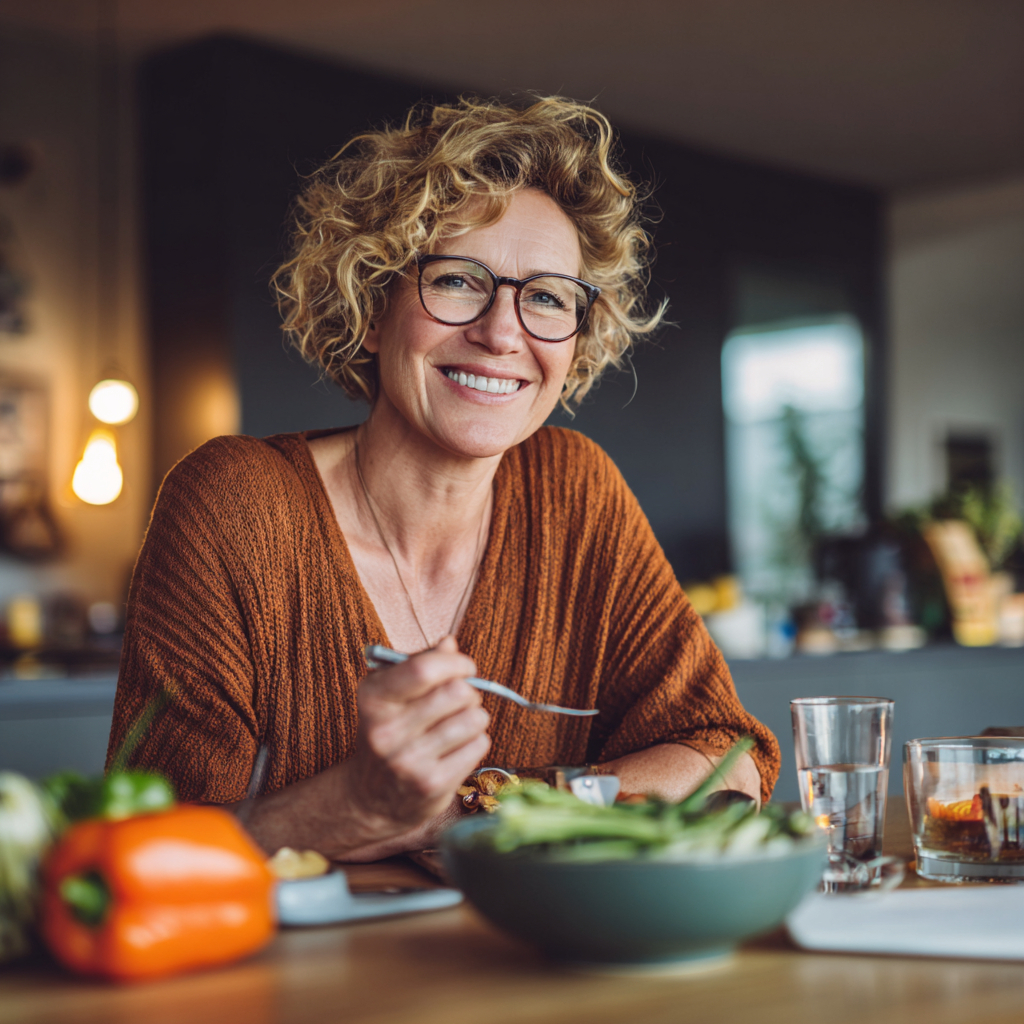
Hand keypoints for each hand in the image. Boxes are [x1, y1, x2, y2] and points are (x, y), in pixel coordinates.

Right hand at [343, 635, 490, 841]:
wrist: (372, 798)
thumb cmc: (390, 733)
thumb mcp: (391, 695)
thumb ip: (420, 665)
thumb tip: (449, 643)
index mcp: (373, 699)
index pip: (424, 669)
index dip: (455, 662)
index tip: (464, 667)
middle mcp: (386, 731)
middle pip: (457, 693)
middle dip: (468, 691)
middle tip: (460, 700)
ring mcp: (408, 761)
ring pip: (474, 719)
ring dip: (474, 718)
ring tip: (457, 725)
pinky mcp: (431, 784)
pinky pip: (479, 745)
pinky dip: (476, 742)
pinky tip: (456, 748)